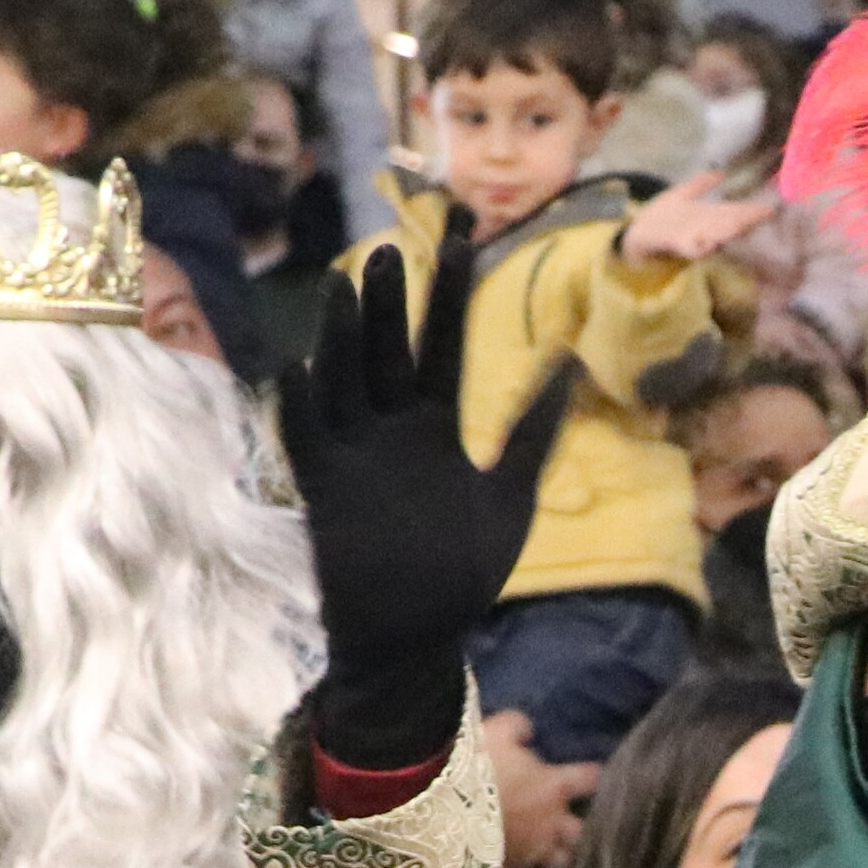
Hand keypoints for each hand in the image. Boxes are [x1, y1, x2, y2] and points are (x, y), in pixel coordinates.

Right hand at [275, 241, 579, 771]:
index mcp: (437, 425)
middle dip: (390, 299)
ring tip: (348, 283)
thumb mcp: (510, 495)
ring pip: (346, 381)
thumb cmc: (463, 571)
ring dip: (344, 335)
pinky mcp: (325, 493)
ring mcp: (356, 457)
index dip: (453, 286)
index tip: (463, 229)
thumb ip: (533, 432)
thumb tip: (571, 364)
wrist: (417, 638)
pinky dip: (301, 407)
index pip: (444, 340)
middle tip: (394, 244)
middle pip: (389, 349)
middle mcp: (392, 430)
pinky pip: (308, 442)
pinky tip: (296, 365)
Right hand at [481, 708, 599, 867]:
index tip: (592, 774)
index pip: (587, 779)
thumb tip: (526, 731)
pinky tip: (516, 861)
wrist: (444, 807)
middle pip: (579, 832)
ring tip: (548, 851)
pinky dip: (523, 867)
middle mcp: (549, 822)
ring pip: (558, 861)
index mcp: (552, 787)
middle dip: (575, 828)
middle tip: (567, 822)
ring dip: (555, 854)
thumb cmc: (475, 766)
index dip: (590, 775)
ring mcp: (531, 850)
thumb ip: (517, 728)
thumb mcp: (496, 733)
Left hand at [618, 174, 780, 268]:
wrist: (635, 232)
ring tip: (742, 225)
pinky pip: (690, 249)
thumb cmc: (661, 217)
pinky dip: (700, 247)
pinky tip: (709, 243)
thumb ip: (700, 185)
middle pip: (729, 223)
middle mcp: (703, 228)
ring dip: (728, 231)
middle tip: (765, 214)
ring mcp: (690, 238)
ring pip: (714, 234)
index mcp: (706, 216)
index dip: (752, 211)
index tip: (772, 208)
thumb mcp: (681, 195)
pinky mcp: (675, 245)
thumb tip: (720, 173)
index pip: (734, 212)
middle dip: (746, 220)